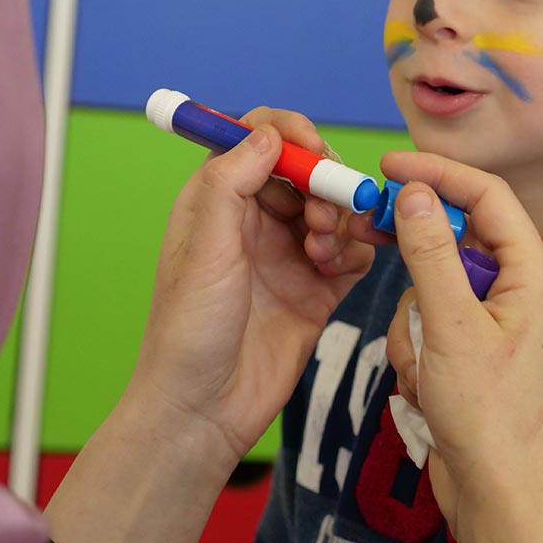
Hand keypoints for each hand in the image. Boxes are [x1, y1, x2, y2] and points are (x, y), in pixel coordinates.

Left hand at [130, 107, 373, 466]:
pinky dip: (354, 250)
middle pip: (307, 169)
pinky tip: (335, 269)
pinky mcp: (318, 288)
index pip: (259, 139)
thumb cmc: (189, 328)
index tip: (312, 149)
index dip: (290, 133)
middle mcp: (255, 220)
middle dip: (323, 182)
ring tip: (322, 251)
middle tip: (319, 217)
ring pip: (334, 207)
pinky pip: (353, 250)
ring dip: (338, 218)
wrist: (206, 410)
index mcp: (218, 200)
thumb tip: (266, 133)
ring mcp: (289, 253)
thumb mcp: (205, 246)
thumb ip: (232, 182)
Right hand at [381, 151, 542, 542]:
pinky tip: (423, 385)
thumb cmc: (488, 415)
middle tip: (365, 235)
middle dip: (412, 252)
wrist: (499, 493)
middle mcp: (516, 287)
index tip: (387, 164)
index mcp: (531, 272)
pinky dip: (414, 347)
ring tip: (421, 365)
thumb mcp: (450, 327)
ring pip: (430, 283)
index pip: (486, 195)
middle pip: (453, 236)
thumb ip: (429, 253)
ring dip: (413, 320)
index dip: (437, 172)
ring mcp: (492, 319)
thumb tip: (413, 192)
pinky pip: (427, 321)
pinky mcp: (470, 347)